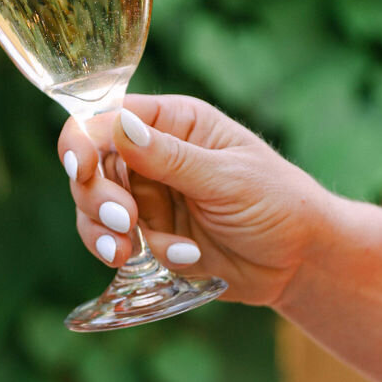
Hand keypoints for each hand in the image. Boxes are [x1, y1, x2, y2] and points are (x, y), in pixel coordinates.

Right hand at [58, 95, 330, 306]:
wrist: (299, 262)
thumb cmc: (278, 203)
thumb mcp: (227, 178)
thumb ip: (170, 157)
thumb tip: (118, 125)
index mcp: (173, 122)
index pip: (106, 119)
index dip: (83, 141)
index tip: (82, 169)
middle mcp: (151, 155)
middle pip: (90, 167)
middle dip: (97, 197)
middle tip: (126, 224)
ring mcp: (146, 197)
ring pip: (93, 208)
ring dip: (104, 232)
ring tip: (131, 252)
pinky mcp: (147, 235)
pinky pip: (113, 242)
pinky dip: (131, 254)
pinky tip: (178, 260)